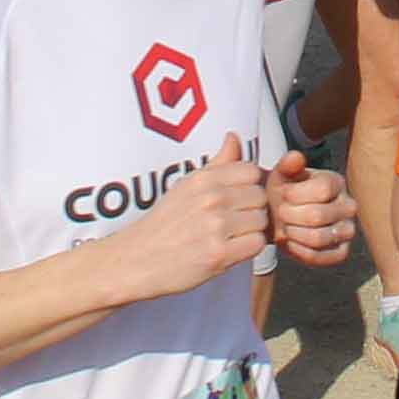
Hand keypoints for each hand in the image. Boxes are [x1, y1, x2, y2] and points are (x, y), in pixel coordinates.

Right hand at [107, 137, 278, 295]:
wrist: (137, 260)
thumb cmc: (163, 225)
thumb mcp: (186, 186)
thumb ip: (217, 164)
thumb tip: (234, 137)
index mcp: (203, 179)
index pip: (251, 171)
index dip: (249, 186)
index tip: (238, 198)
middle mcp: (211, 198)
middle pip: (260, 196)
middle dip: (252, 209)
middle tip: (234, 221)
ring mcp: (216, 226)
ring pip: (262, 221)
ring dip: (251, 230)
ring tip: (230, 237)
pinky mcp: (219, 254)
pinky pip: (257, 244)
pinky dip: (248, 249)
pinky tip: (230, 250)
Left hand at [267, 149, 356, 267]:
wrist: (279, 215)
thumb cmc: (284, 192)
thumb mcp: (282, 174)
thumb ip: (287, 165)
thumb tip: (295, 158)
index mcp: (336, 182)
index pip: (323, 189)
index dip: (297, 194)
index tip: (283, 194)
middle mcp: (348, 206)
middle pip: (318, 216)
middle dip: (290, 216)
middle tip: (280, 213)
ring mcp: (347, 230)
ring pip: (319, 238)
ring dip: (294, 234)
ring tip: (284, 227)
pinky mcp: (341, 252)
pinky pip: (321, 257)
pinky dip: (299, 252)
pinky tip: (289, 242)